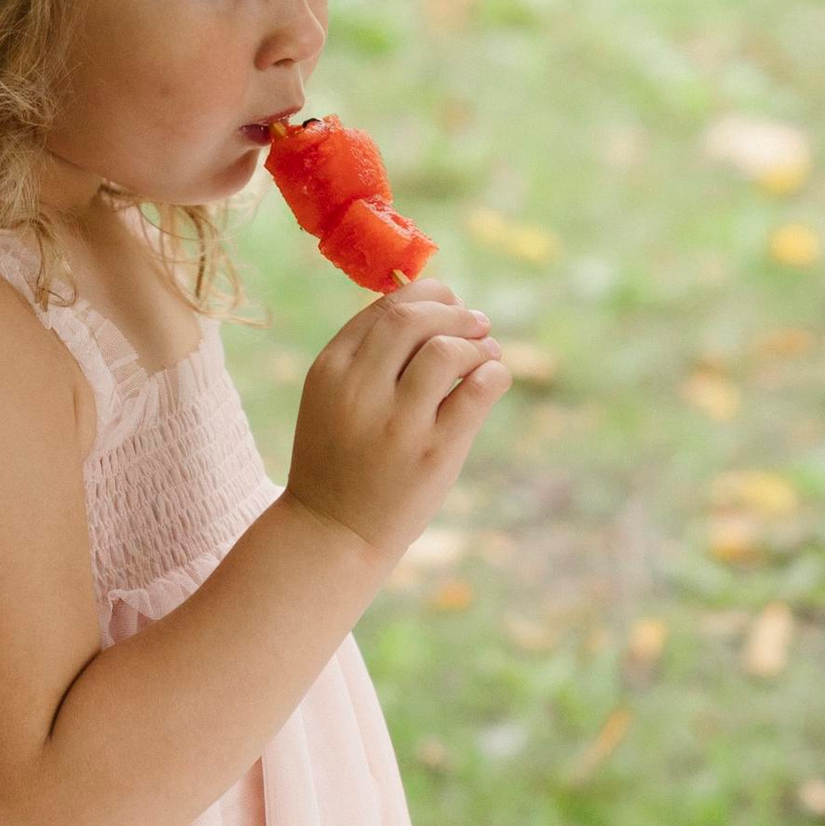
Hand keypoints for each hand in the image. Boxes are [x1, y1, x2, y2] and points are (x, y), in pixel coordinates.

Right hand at [281, 279, 508, 575]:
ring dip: (478, 342)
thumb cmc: (339, 456)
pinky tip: (492, 378)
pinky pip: (476, 393)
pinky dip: (493, 373)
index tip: (448, 301)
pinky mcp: (433, 454)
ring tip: (487, 352)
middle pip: (414, 318)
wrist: (333, 531)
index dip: (427, 294)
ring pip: (447, 350)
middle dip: (455, 310)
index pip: (386, 307)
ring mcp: (398, 424)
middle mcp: (360, 390)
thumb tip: (432, 304)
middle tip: (477, 321)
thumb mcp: (333, 396)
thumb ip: (369, 354)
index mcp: (331, 369)